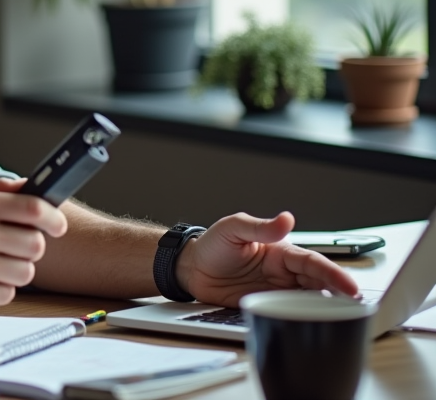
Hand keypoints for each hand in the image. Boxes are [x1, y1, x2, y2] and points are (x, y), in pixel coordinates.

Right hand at [0, 177, 67, 308]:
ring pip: (25, 272)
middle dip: (32, 247)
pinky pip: (8, 293)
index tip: (56, 225)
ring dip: (16, 269)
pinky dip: (0, 288)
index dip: (53, 218)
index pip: (33, 209)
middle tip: (17, 246)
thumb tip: (30, 186)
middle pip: (35, 244)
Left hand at [176, 212, 361, 306]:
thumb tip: (286, 219)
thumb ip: (259, 227)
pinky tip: (311, 326)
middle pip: (318, 284)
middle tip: (356, 309)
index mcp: (281, 252)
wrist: (191, 268)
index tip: (350, 287)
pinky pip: (287, 315)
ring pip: (308, 301)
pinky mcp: (265, 307)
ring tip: (342, 320)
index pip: (312, 263)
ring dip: (324, 309)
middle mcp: (284, 273)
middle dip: (338, 295)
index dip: (333, 274)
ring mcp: (276, 291)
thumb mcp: (233, 229)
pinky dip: (301, 320)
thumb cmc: (213, 245)